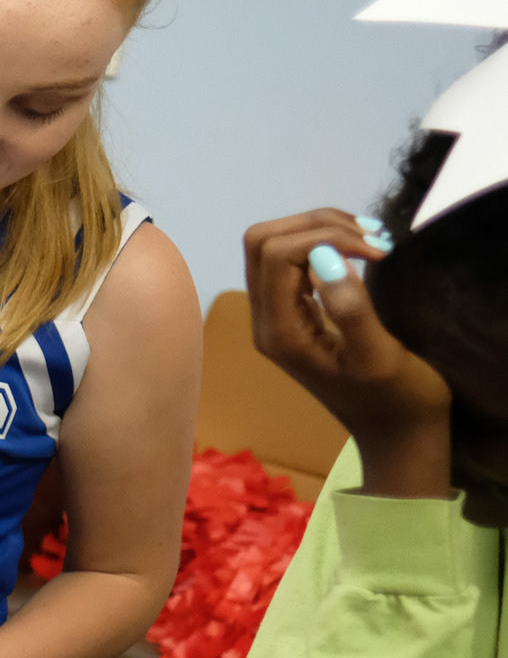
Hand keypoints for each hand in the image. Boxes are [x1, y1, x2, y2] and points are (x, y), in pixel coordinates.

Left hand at [243, 208, 448, 495]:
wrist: (396, 432)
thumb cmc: (396, 399)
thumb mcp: (379, 356)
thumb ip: (350, 309)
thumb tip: (324, 259)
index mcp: (279, 333)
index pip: (274, 254)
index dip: (323, 236)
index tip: (377, 250)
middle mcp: (266, 320)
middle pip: (261, 241)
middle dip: (315, 225)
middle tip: (373, 237)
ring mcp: (276, 316)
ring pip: (274, 245)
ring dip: (321, 229)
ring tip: (374, 240)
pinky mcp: (295, 311)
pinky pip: (291, 260)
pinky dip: (324, 242)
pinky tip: (363, 249)